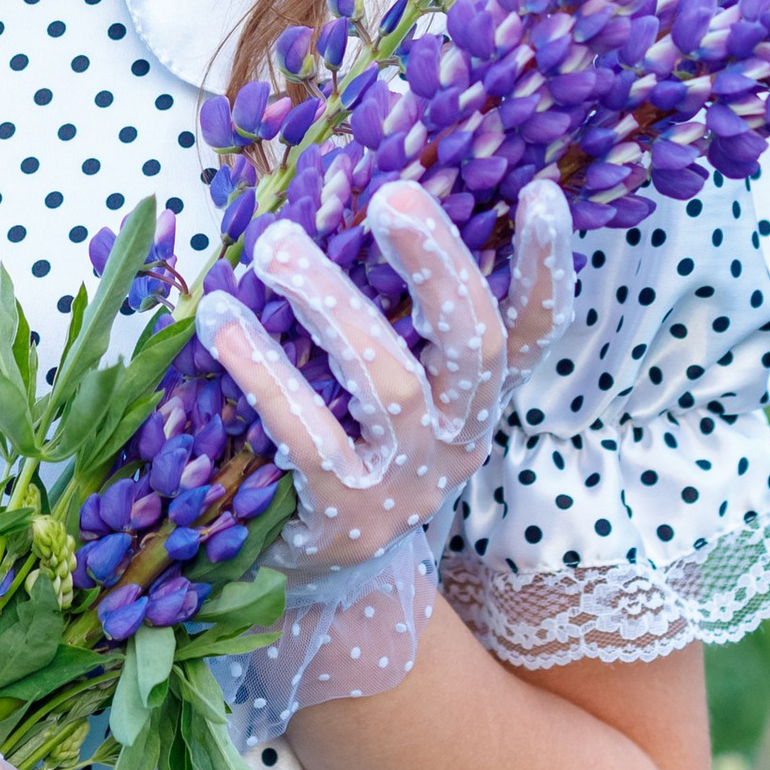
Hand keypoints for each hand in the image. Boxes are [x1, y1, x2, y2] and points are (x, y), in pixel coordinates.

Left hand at [196, 174, 575, 579]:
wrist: (319, 576)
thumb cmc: (346, 441)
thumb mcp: (380, 382)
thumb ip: (384, 309)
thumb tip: (345, 193)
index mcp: (472, 397)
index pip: (532, 330)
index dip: (546, 268)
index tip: (540, 192)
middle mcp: (456, 439)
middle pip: (473, 346)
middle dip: (437, 265)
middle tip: (391, 199)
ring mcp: (406, 484)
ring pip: (390, 384)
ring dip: (332, 305)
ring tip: (276, 246)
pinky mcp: (344, 517)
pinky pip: (310, 436)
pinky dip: (265, 373)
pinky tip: (222, 325)